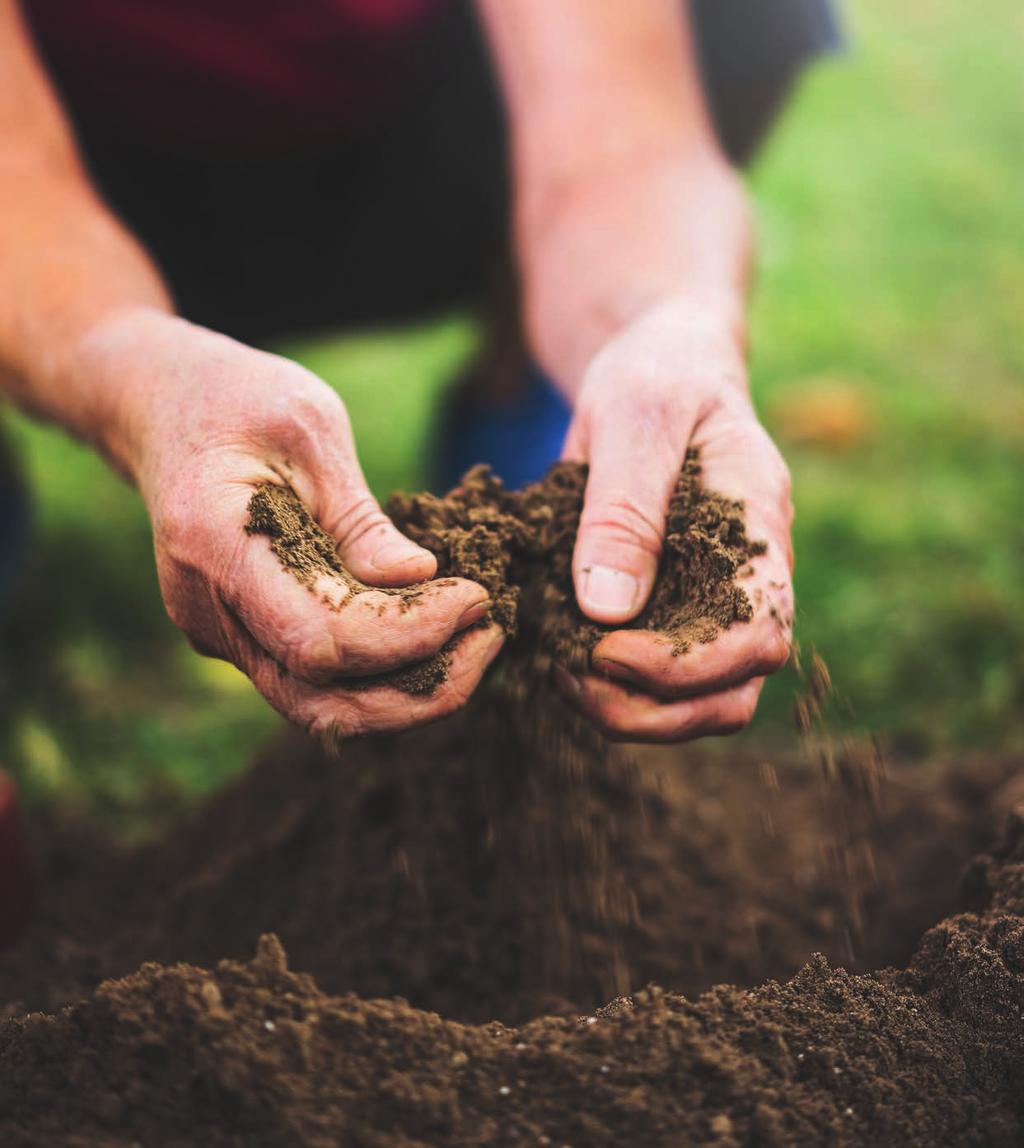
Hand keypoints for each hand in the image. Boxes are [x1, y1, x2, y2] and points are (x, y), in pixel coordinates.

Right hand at [83, 309, 502, 738]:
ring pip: (319, 707)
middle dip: (420, 689)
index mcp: (213, 546)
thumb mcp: (311, 430)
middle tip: (492, 639)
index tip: (474, 596)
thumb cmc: (240, 400)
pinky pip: (315, 679)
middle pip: (320, 700)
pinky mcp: (245, 635)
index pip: (319, 639)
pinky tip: (436, 637)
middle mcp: (207, 609)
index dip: (407, 635)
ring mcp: (220, 631)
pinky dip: (382, 673)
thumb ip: (359, 518)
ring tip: (476, 646)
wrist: (166, 407)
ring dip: (408, 695)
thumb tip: (420, 579)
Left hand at [521, 154, 792, 741]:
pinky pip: (661, 673)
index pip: (759, 632)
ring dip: (634, 710)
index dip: (686, 666)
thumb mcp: (633, 418)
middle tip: (572, 679)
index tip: (604, 651)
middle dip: (654, 709)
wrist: (661, 361)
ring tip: (563, 675)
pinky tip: (561, 657)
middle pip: (735, 689)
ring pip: (703, 699)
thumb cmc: (655, 373)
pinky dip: (613, 684)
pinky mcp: (678, 604)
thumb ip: (624, 509)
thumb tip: (607, 610)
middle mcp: (750, 574)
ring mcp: (716, 595)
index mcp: (760, 522)